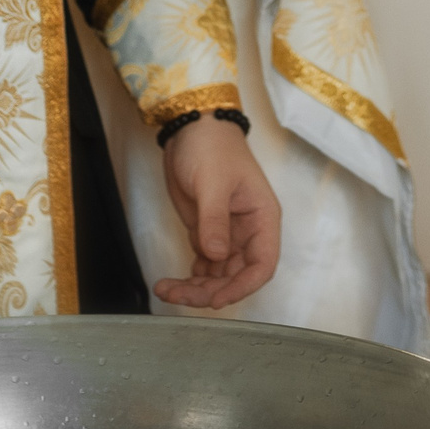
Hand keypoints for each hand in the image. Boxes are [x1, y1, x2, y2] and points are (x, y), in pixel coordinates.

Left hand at [154, 117, 280, 308]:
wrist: (192, 129)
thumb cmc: (213, 148)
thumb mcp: (213, 183)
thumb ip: (214, 221)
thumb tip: (215, 256)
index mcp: (262, 219)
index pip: (262, 265)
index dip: (243, 287)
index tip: (217, 299)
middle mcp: (248, 232)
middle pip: (236, 275)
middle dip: (210, 291)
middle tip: (180, 296)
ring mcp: (227, 234)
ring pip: (217, 275)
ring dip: (195, 288)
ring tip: (167, 291)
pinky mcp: (206, 233)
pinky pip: (202, 266)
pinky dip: (188, 278)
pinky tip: (170, 283)